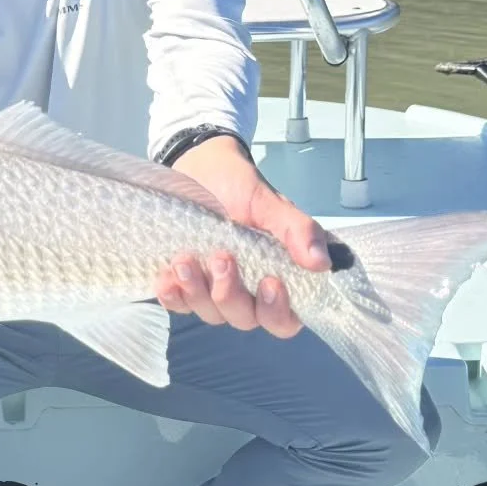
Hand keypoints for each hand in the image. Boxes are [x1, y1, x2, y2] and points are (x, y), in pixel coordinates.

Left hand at [154, 135, 330, 336]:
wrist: (199, 166)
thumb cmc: (240, 186)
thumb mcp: (269, 203)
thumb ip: (296, 230)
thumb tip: (321, 263)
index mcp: (276, 277)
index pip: (284, 318)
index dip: (277, 312)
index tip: (269, 282)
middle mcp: (248, 291)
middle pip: (244, 319)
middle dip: (230, 295)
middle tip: (222, 258)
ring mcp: (214, 290)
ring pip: (210, 313)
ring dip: (197, 293)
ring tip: (185, 260)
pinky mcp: (185, 283)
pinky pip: (179, 304)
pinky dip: (172, 295)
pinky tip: (165, 279)